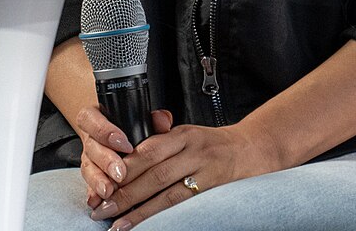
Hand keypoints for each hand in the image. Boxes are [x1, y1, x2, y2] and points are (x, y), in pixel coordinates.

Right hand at [71, 104, 173, 213]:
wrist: (111, 134)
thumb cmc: (129, 126)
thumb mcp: (140, 118)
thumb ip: (153, 118)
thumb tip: (163, 120)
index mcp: (96, 117)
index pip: (93, 119)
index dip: (106, 132)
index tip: (124, 144)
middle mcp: (90, 138)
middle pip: (92, 147)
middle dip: (106, 162)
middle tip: (120, 173)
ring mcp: (88, 157)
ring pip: (88, 167)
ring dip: (98, 181)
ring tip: (109, 191)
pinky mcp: (90, 175)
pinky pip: (88, 184)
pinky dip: (93, 194)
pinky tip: (98, 201)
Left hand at [88, 117, 284, 227]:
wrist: (254, 149)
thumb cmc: (215, 145)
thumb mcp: (189, 134)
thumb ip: (161, 141)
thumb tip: (125, 157)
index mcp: (182, 134)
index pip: (147, 149)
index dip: (123, 168)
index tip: (102, 183)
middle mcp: (194, 150)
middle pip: (154, 172)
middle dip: (124, 192)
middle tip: (101, 208)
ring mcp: (206, 170)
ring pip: (167, 192)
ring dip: (139, 211)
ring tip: (117, 225)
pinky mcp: (214, 188)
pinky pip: (184, 204)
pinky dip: (162, 216)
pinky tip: (146, 226)